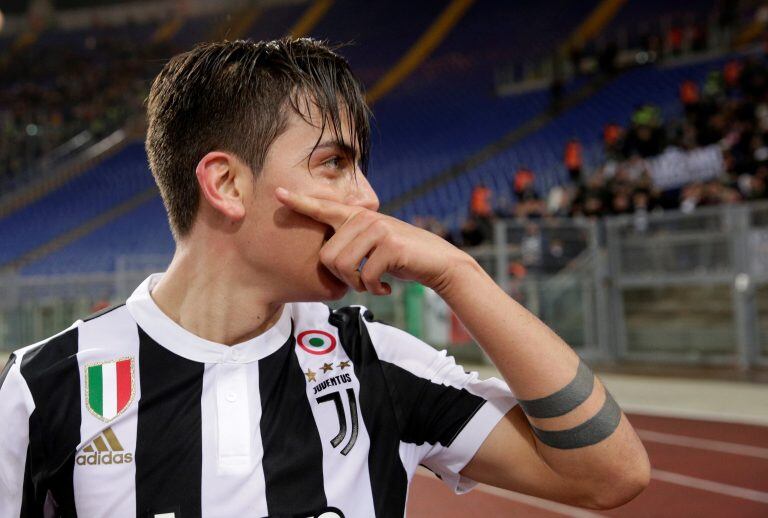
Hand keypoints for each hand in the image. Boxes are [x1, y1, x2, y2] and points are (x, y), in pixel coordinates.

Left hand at [275, 187, 471, 294]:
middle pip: (327, 256)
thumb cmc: (401, 257)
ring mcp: (377, 229)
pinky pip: (364, 276)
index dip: (299, 201)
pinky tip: (385, 287)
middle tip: (361, 282)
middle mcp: (364, 217)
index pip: (323, 207)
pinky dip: (373, 289)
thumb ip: (352, 241)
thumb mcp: (374, 244)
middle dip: (341, 278)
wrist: (437, 262)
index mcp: (356, 216)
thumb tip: (327, 257)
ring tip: (372, 284)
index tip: (278, 193)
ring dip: (356, 284)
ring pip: (342, 266)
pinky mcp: (389, 245)